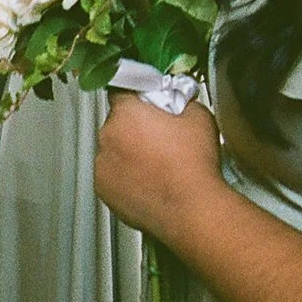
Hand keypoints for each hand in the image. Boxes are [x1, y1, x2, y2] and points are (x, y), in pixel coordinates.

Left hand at [93, 93, 225, 240]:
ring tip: (155, 165)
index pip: (119, 92)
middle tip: (158, 138)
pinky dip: (124, 177)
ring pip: (112, 151)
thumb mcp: (199, 117)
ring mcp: (102, 166)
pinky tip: (147, 181)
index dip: (134, 96)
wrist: (191, 209)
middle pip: (116, 124)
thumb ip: (183, 100)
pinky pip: (111, 176)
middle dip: (133, 128)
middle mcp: (107, 138)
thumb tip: (180, 100)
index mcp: (126, 114)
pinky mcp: (103, 191)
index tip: (143, 102)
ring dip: (127, 154)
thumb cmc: (193, 165)